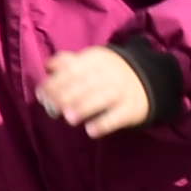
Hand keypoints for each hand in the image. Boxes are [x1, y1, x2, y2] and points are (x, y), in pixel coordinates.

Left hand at [38, 43, 158, 137]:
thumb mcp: (91, 62)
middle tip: (51, 109)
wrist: (148, 82)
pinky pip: (118, 116)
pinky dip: (104, 123)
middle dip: (66, 96)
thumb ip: (69, 63)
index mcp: (97, 59)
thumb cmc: (107, 73)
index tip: (42, 95)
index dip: (56, 82)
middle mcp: (111, 73)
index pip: (73, 69)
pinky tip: (90, 131)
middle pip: (86, 84)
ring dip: (83, 108)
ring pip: (101, 98)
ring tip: (68, 118)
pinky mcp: (132, 108)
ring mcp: (123, 91)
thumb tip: (49, 66)